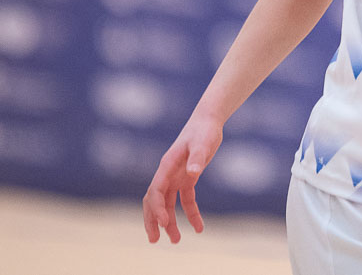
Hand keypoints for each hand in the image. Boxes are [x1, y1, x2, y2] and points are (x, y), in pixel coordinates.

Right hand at [142, 112, 222, 243]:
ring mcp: (176, 176)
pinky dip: (191, 213)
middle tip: (154, 240)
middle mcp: (167, 173)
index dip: (157, 208)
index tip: (164, 222)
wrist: (208, 121)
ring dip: (169, 222)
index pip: (156, 190)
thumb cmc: (204, 130)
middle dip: (153, 220)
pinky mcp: (187, 178)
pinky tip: (199, 227)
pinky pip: (186, 200)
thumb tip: (193, 173)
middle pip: (154, 201)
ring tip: (176, 240)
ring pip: (167, 204)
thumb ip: (197, 157)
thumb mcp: (202, 143)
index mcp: (167, 165)